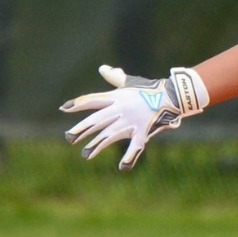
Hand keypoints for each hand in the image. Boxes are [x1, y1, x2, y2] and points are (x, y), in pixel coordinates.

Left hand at [61, 64, 208, 170]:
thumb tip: (102, 68)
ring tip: (85, 155)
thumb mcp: (131, 82)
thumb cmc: (149, 89)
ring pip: (110, 135)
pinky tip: (122, 167)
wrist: (173, 95)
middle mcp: (121, 109)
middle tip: (69, 138)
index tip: (64, 108)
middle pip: (97, 120)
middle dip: (82, 129)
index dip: (78, 104)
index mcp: (116, 97)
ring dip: (97, 146)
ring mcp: (132, 122)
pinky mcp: (143, 132)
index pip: (93, 100)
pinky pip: (135, 146)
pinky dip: (129, 157)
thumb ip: (115, 78)